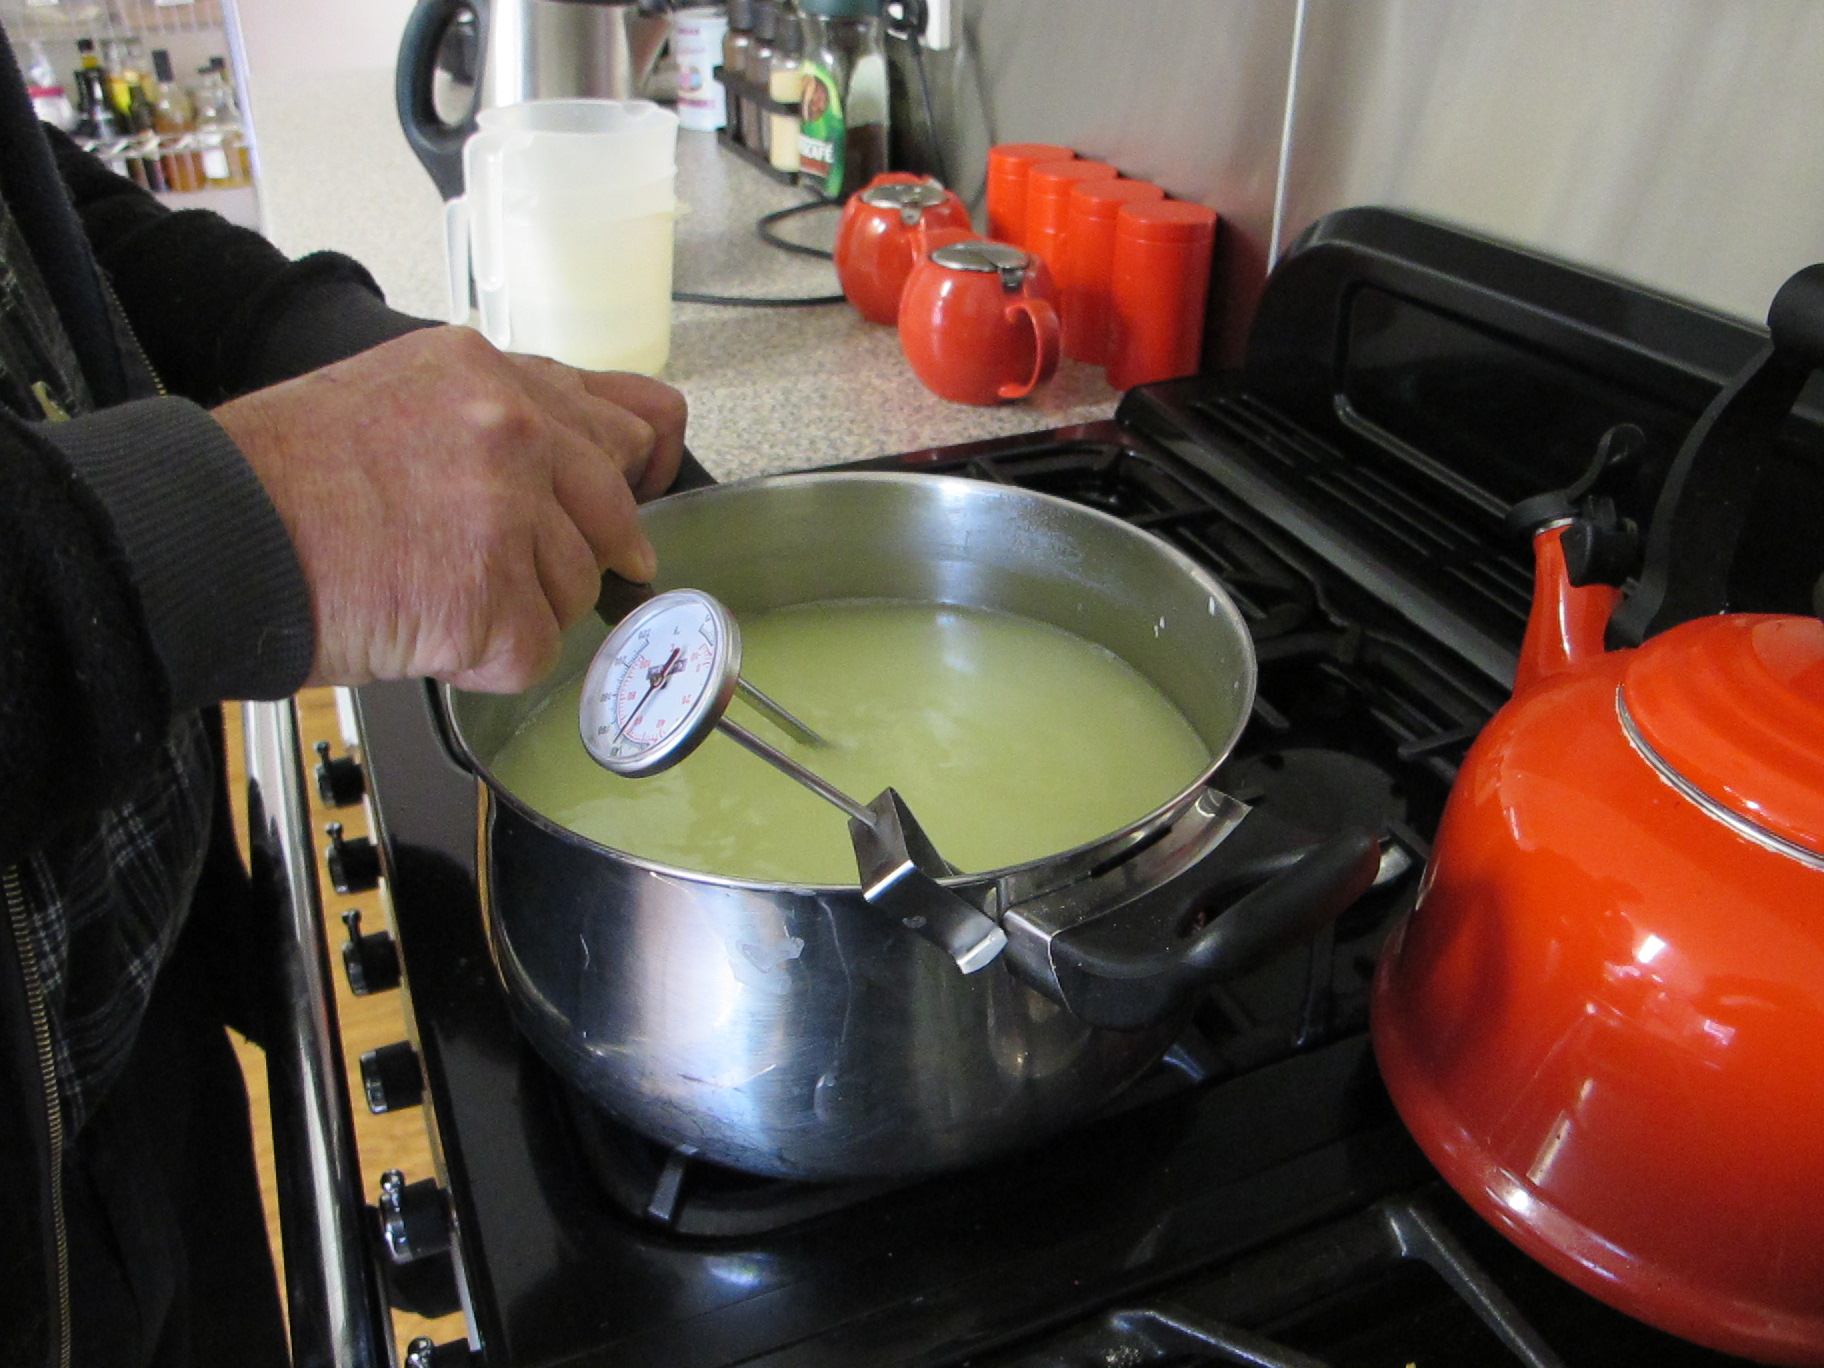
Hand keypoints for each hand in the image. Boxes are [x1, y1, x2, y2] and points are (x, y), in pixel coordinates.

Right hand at [214, 325, 687, 692]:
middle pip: (617, 514)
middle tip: (529, 578)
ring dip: (521, 609)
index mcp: (491, 375)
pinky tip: (429, 632)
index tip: (631, 502)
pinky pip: (536, 650)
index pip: (629, 420)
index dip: (634, 474)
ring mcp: (506, 513)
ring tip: (435, 594)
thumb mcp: (399, 393)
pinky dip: (487, 660)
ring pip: (578, 588)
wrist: (214, 533)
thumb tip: (574, 464)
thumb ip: (495, 415)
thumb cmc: (283, 476)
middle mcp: (512, 432)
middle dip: (585, 554)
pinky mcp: (490, 597)